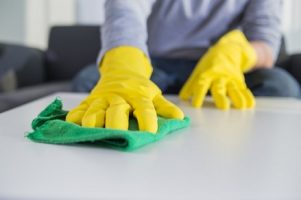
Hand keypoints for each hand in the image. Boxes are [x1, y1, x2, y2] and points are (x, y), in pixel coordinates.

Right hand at [66, 46, 183, 132]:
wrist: (121, 69)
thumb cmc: (139, 86)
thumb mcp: (154, 94)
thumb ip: (164, 106)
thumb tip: (180, 118)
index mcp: (138, 95)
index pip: (144, 108)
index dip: (147, 120)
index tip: (150, 133)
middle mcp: (120, 96)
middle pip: (117, 109)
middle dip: (117, 121)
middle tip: (118, 134)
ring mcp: (103, 97)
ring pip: (96, 108)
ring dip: (93, 118)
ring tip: (91, 128)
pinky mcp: (90, 99)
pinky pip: (81, 107)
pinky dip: (76, 114)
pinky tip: (72, 122)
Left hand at [179, 30, 256, 109]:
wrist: (226, 50)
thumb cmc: (209, 65)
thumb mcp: (198, 72)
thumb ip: (190, 85)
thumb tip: (183, 98)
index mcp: (207, 74)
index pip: (201, 85)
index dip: (198, 94)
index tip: (196, 105)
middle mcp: (219, 77)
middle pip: (219, 88)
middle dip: (221, 97)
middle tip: (223, 107)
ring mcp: (230, 79)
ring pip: (234, 88)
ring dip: (238, 97)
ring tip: (241, 106)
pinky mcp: (239, 81)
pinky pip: (244, 89)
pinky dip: (247, 96)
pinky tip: (250, 104)